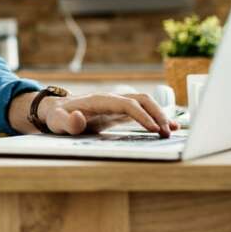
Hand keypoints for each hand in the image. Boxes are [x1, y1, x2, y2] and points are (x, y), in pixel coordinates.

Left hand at [38, 92, 178, 137]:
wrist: (57, 110)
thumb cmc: (58, 116)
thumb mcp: (58, 121)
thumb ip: (68, 122)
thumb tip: (79, 118)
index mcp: (100, 100)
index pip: (128, 104)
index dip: (142, 116)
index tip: (154, 129)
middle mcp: (112, 98)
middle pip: (142, 100)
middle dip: (157, 114)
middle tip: (168, 133)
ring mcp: (117, 104)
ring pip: (145, 103)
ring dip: (160, 115)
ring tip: (173, 130)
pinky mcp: (120, 112)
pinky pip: (142, 111)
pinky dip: (156, 117)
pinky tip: (168, 127)